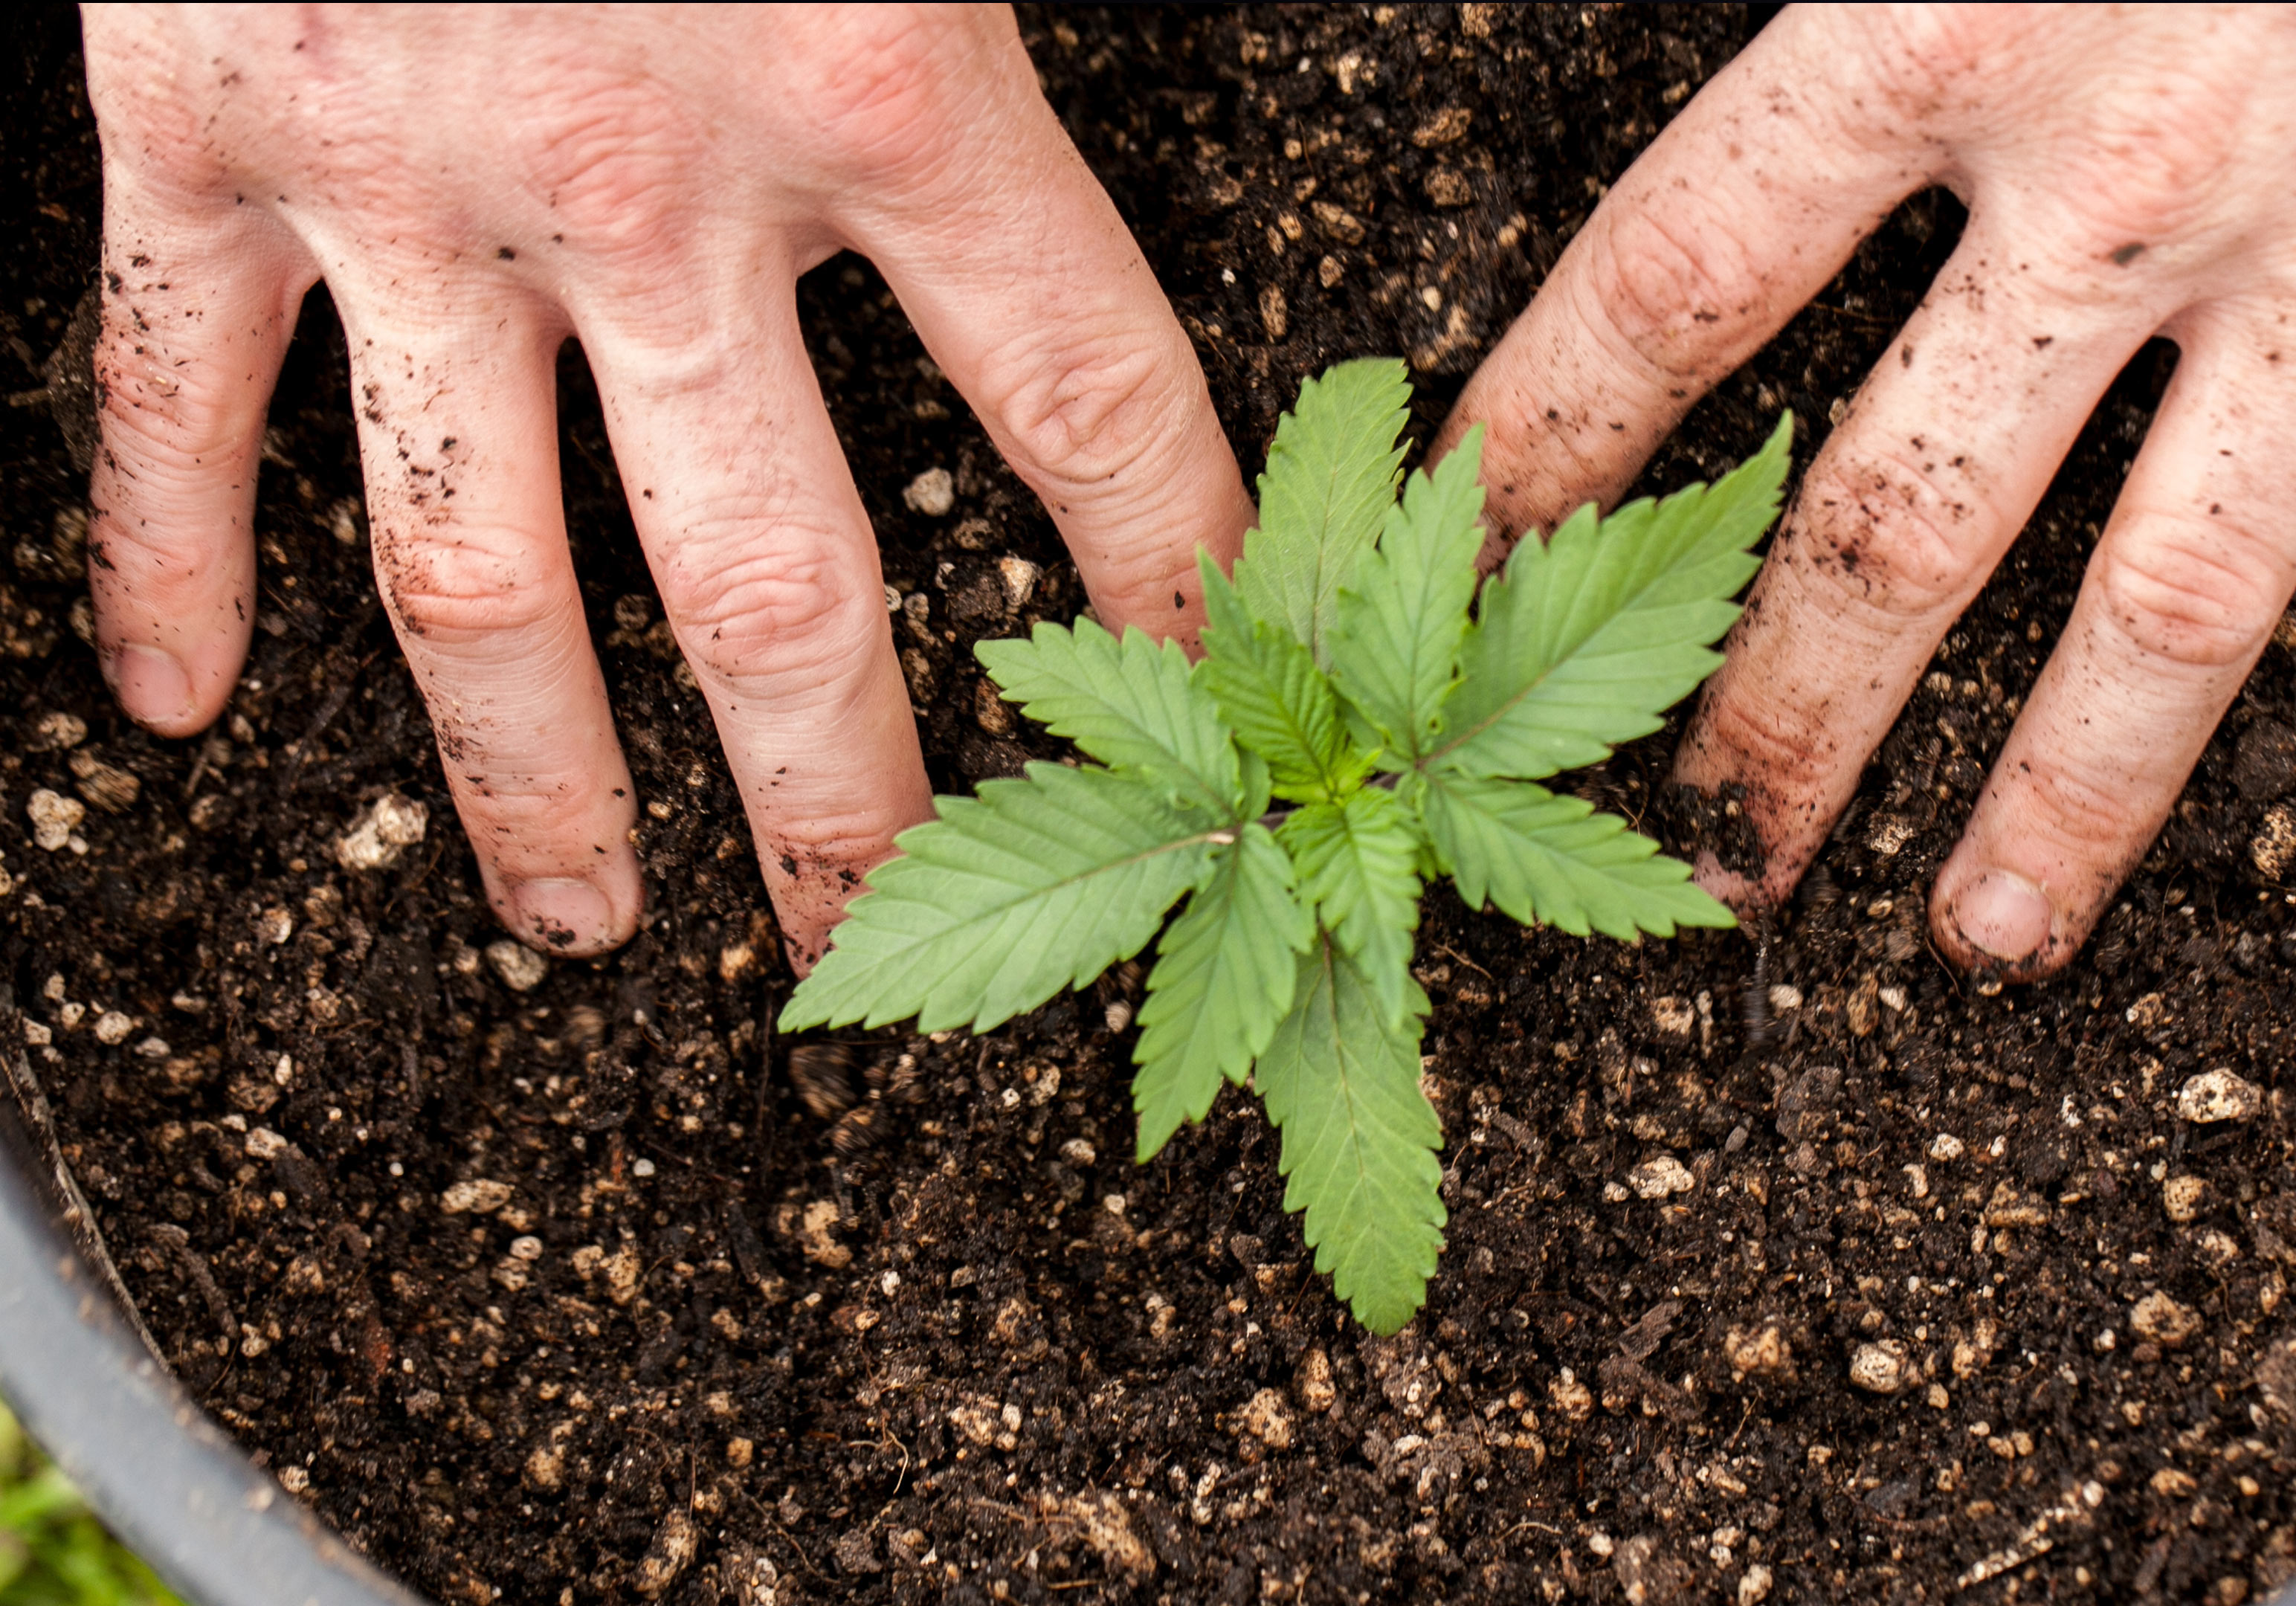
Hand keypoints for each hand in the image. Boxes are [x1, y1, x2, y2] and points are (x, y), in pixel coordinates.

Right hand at [81, 4, 1249, 959]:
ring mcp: (401, 179)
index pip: (1086, 399)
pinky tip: (170, 710)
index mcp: (876, 72)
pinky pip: (170, 391)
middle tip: (876, 943)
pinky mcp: (191, 127)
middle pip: (777, 579)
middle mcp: (640, 174)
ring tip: (588, 923)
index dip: (1173, 571)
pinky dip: (159, 557)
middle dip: (842, 789)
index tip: (1220, 699)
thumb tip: (1110, 109)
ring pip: (476, 569)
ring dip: (529, 776)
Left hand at [1442, 3, 2295, 978]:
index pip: (1688, 277)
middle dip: (1794, 711)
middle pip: (1909, 515)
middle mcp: (2138, 179)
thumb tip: (1739, 121)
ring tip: (1987, 936)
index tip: (1475, 562)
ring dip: (2075, 799)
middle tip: (1726, 854)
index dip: (1558, 437)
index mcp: (1959, 18)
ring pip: (2177, 600)